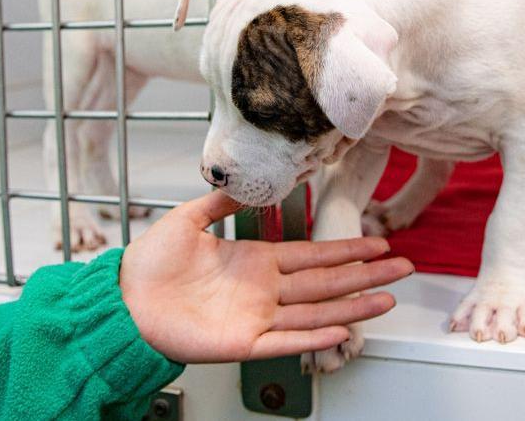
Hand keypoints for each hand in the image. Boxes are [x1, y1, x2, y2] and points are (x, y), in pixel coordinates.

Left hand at [120, 190, 412, 363]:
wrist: (122, 300)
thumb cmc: (148, 265)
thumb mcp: (188, 219)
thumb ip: (221, 202)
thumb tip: (248, 180)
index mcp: (254, 260)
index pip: (312, 255)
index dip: (346, 251)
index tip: (376, 244)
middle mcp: (262, 289)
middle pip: (326, 282)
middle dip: (366, 275)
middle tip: (402, 268)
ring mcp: (256, 317)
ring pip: (316, 311)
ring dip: (352, 306)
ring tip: (388, 299)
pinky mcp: (241, 343)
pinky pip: (285, 341)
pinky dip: (313, 336)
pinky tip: (340, 329)